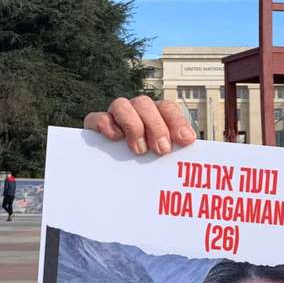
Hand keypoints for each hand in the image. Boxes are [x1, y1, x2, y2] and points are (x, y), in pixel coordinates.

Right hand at [82, 96, 197, 155]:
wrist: (114, 178)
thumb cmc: (146, 165)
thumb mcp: (162, 160)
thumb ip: (174, 154)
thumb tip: (189, 148)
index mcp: (155, 115)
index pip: (167, 108)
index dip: (177, 121)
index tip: (186, 140)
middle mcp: (135, 112)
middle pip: (145, 104)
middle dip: (156, 127)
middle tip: (162, 150)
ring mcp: (114, 117)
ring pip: (121, 105)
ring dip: (132, 125)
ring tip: (139, 149)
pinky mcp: (95, 126)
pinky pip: (97, 117)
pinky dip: (106, 125)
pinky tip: (116, 138)